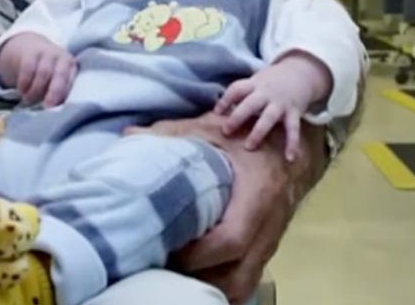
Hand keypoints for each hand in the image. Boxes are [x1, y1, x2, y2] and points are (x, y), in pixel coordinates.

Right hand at [0, 33, 76, 107]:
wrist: (30, 47)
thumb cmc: (46, 71)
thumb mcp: (56, 79)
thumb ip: (59, 92)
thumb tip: (58, 112)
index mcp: (71, 67)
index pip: (72, 82)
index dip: (65, 97)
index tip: (58, 111)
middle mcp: (61, 57)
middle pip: (60, 75)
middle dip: (53, 93)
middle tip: (45, 108)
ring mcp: (46, 52)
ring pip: (43, 73)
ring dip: (35, 90)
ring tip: (28, 99)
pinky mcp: (30, 51)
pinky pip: (28, 67)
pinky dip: (24, 82)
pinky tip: (22, 90)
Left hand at [126, 111, 323, 302]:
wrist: (284, 143)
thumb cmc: (243, 137)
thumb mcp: (210, 128)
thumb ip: (171, 133)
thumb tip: (129, 134)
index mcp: (257, 195)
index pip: (232, 240)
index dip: (198, 252)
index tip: (169, 246)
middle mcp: (269, 225)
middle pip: (237, 274)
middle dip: (199, 276)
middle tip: (164, 262)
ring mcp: (269, 242)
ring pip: (243, 284)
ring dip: (209, 286)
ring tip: (175, 271)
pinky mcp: (265, 250)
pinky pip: (247, 280)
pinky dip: (222, 285)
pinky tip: (195, 275)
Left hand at [216, 53, 331, 160]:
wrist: (300, 72)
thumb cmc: (270, 82)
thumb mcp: (254, 82)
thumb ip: (240, 95)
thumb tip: (218, 111)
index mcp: (254, 85)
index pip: (237, 89)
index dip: (225, 100)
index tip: (216, 112)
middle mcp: (266, 93)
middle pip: (250, 104)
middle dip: (237, 117)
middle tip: (225, 131)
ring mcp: (280, 103)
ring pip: (269, 118)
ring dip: (258, 132)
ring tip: (249, 147)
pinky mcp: (294, 112)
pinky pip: (293, 129)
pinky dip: (292, 143)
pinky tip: (290, 157)